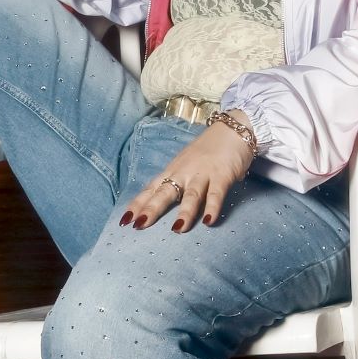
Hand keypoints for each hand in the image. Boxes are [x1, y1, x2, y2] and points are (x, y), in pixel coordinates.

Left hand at [121, 111, 254, 232]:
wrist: (233, 129)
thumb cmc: (209, 149)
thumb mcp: (186, 163)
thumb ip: (176, 181)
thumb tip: (160, 202)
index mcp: (173, 171)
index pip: (151, 189)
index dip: (138, 205)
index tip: (124, 220)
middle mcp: (184, 172)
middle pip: (165, 192)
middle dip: (152, 209)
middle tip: (139, 225)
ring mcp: (203, 173)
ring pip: (192, 194)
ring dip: (184, 212)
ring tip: (177, 229)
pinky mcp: (222, 174)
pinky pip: (216, 193)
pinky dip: (213, 207)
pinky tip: (209, 221)